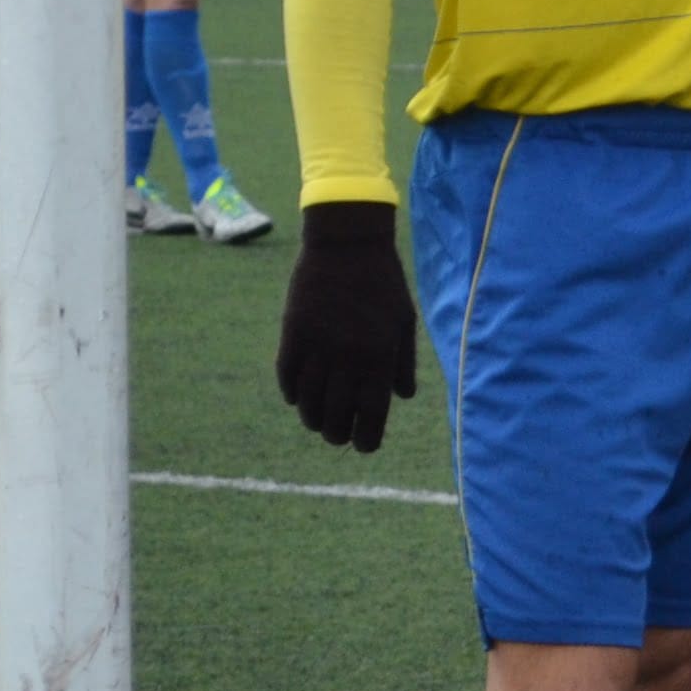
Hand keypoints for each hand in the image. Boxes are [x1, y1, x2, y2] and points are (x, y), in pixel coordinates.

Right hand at [274, 200, 421, 452]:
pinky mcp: (292, 334)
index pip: (372, 414)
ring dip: (313, 419)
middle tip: (339, 437)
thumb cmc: (383, 283)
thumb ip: (402, 362)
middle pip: (337, 415)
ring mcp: (317, 346)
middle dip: (338, 434)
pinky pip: (288, 378)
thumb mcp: (403, 321)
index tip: (364, 447)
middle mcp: (348, 357)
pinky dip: (293, 394)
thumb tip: (402, 397)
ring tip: (319, 423)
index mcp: (380, 356)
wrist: (347, 244)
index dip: (368, 438)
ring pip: (309, 403)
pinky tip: (298, 398)